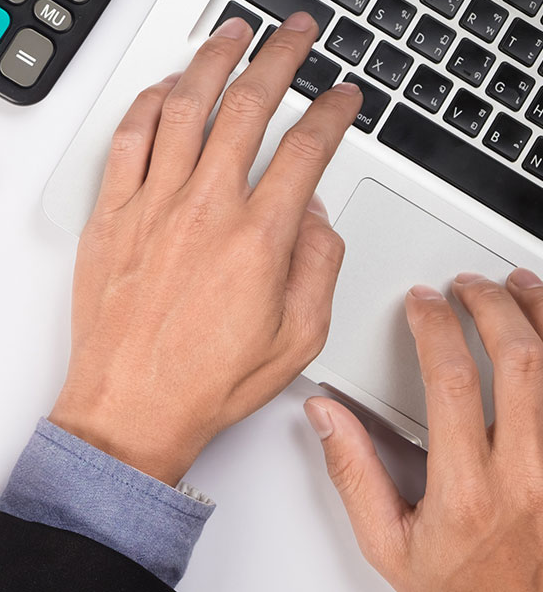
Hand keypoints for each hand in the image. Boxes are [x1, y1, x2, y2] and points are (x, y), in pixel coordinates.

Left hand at [49, 12, 362, 484]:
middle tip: (294, 32)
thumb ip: (316, 264)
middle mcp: (203, 210)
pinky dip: (146, 102)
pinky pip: (126, 138)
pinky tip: (163, 85)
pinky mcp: (109, 213)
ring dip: (212, 60)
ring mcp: (150, 206)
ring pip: (183, 107)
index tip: (342, 96)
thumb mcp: (297, 337)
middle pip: (247, 107)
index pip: (305, 149)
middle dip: (279, 57)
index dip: (332, 111)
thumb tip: (313, 212)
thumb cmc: (203, 380)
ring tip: (232, 32)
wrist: (130, 406)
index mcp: (257, 239)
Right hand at [305, 272, 542, 591]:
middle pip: (521, 362)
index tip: (424, 302)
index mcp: (467, 488)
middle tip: (470, 286)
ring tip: (519, 286)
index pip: (454, 381)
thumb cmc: (459, 585)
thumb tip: (326, 414)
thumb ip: (352, 472)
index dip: (437, 327)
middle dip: (492, 307)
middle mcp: (526, 475)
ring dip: (541, 318)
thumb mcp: (386, 541)